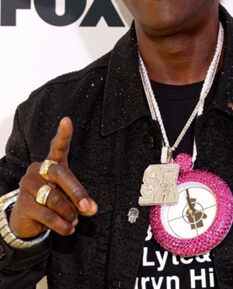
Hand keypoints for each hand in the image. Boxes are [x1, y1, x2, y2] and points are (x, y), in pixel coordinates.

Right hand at [9, 117, 96, 238]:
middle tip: (90, 209)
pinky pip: (48, 215)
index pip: (58, 147)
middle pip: (61, 175)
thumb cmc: (52, 201)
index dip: (63, 135)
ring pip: (55, 199)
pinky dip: (62, 224)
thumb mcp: (68, 197)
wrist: (26, 220)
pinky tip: (68, 228)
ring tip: (75, 220)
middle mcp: (38, 170)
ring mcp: (28, 186)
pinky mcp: (23, 203)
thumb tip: (91, 209)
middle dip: (78, 193)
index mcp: (52, 164)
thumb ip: (81, 199)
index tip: (67, 121)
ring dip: (70, 213)